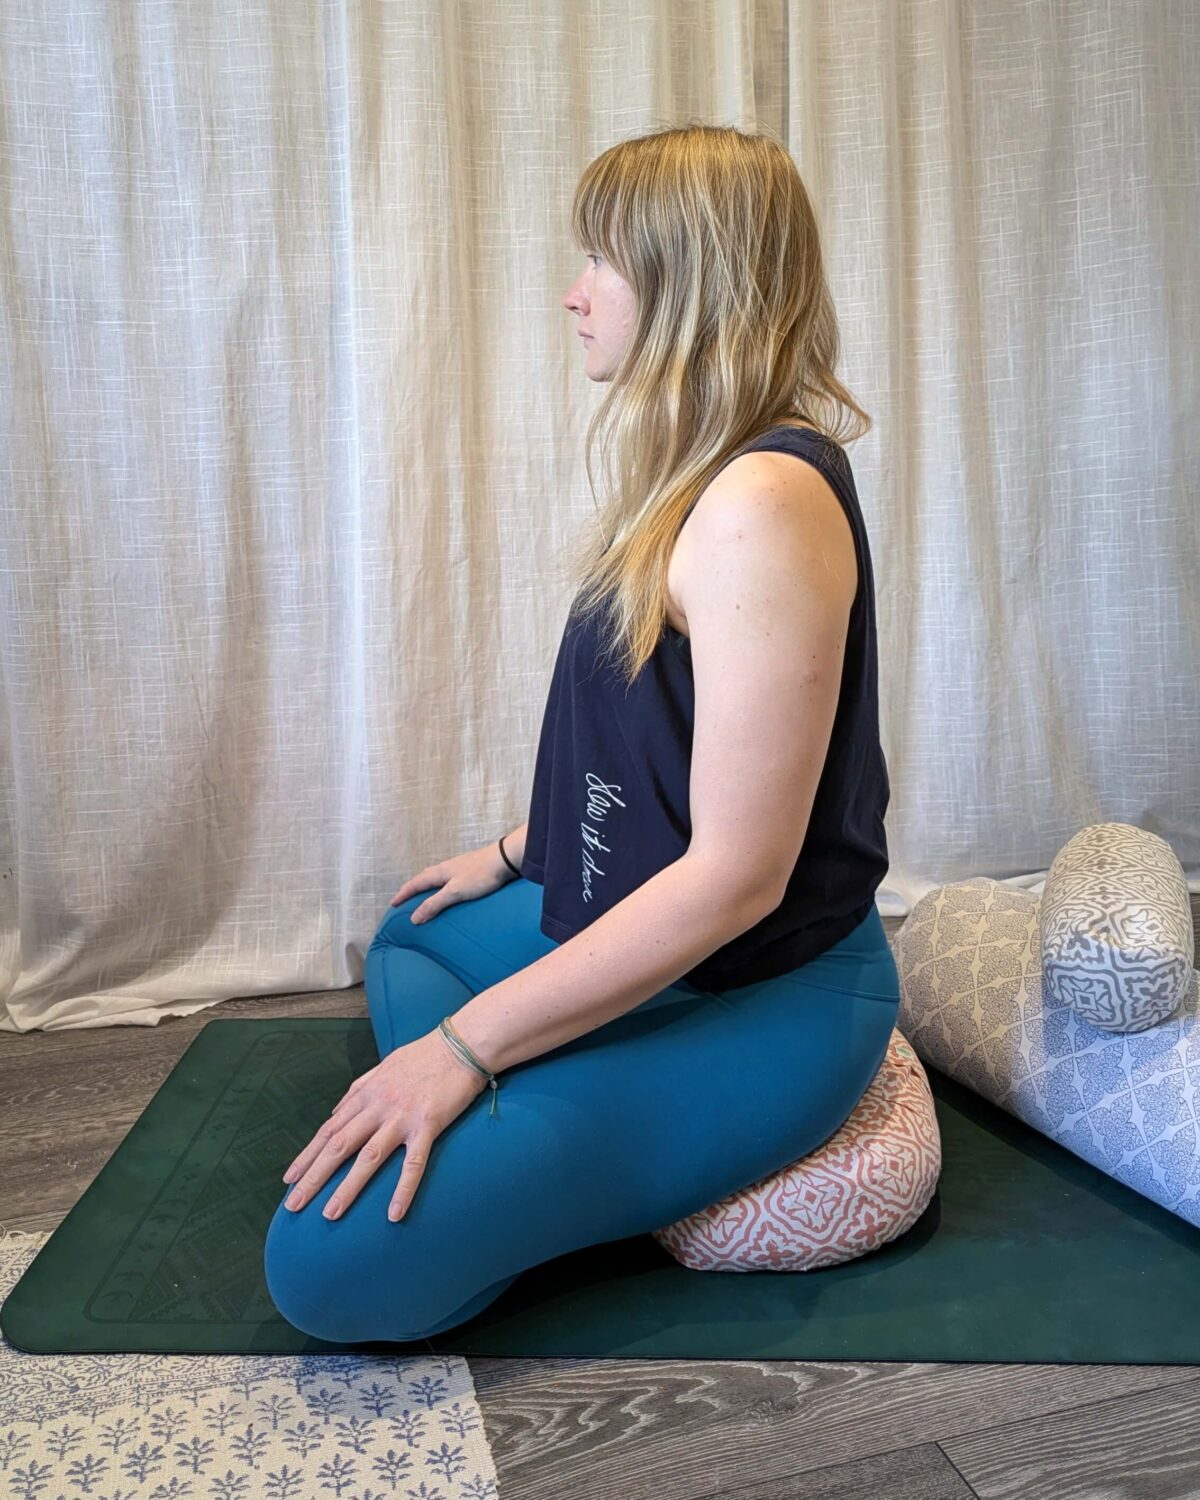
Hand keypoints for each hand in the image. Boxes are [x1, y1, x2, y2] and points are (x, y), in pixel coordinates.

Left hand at [281, 1028, 488, 1222]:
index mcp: (366, 1093)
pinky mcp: (429, 1124)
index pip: (329, 1129)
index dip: (307, 1155)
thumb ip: (358, 1088)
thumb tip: (337, 1110)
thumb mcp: (383, 1066)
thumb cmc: (424, 1054)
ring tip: (329, 1214)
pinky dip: (403, 1189)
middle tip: (293, 1204)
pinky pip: (413, 1162)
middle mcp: (378, 1106)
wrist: (463, 1044)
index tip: (289, 1179)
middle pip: (339, 1145)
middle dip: (313, 1176)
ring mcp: (402, 1116)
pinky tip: (394, 1214)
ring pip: (368, 1157)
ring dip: (347, 1187)